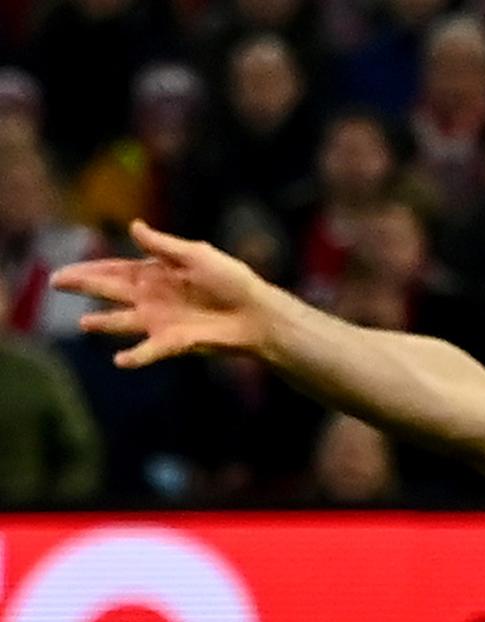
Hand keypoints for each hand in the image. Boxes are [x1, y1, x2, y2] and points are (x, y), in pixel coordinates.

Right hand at [54, 220, 275, 367]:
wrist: (257, 312)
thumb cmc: (232, 280)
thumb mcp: (197, 255)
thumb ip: (163, 245)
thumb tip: (134, 226)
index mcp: (155, 274)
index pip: (114, 269)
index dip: (89, 269)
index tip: (63, 270)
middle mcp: (151, 298)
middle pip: (109, 291)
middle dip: (83, 286)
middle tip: (56, 282)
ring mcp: (160, 321)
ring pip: (122, 322)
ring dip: (104, 323)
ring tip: (85, 323)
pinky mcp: (174, 342)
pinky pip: (149, 351)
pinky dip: (135, 357)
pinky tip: (120, 360)